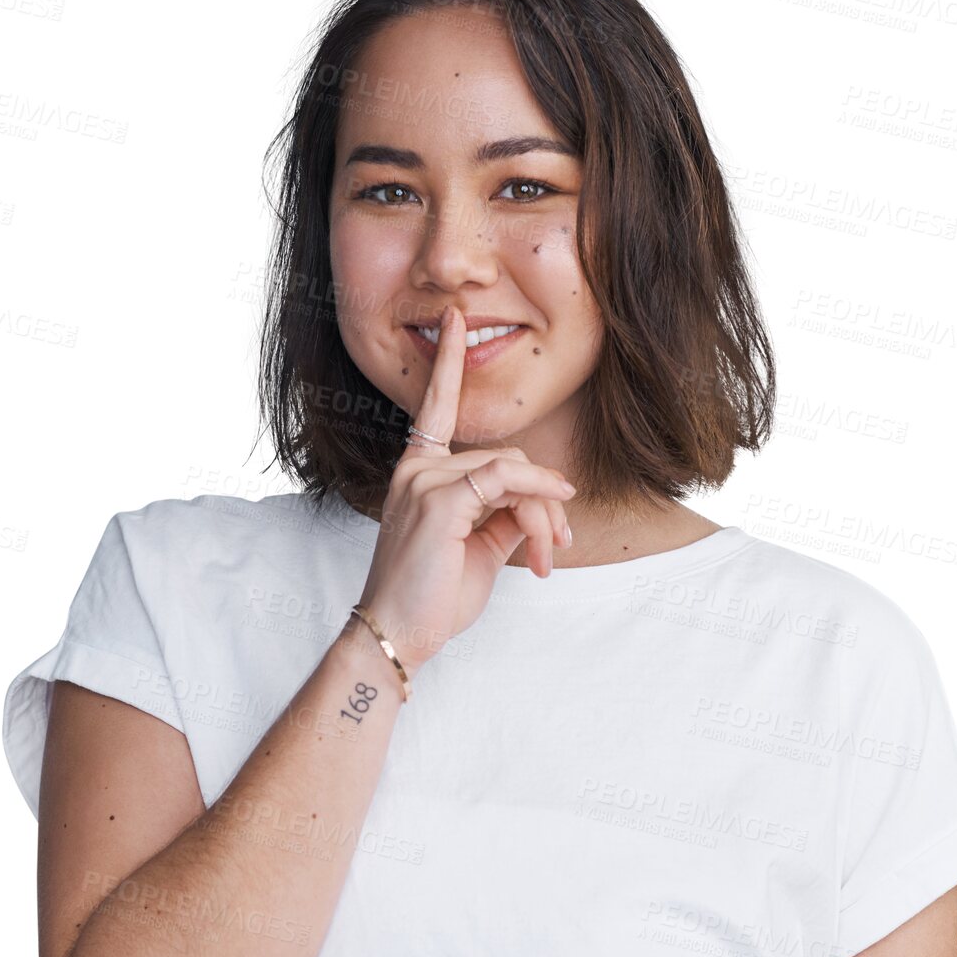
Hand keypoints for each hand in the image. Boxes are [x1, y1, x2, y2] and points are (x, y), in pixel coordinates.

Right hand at [353, 305, 575, 677]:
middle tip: (555, 550)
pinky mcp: (439, 500)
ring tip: (546, 559)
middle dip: (542, 503)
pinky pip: (505, 480)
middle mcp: (416, 469)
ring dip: (542, 515)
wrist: (400, 635)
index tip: (454, 321)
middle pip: (505, 460)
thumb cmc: (434, 597)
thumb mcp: (480, 549)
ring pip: (511, 472)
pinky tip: (555, 517)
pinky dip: (538, 497)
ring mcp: (424, 481)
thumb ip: (504, 515)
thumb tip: (539, 503)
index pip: (436, 410)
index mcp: (419, 474)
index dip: (448, 366)